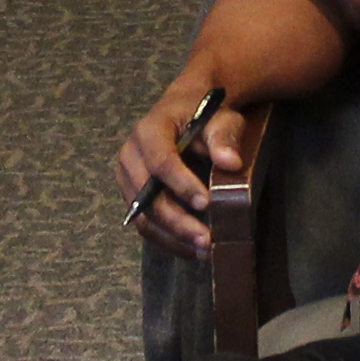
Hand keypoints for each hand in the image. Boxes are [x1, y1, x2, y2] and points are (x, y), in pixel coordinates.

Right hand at [115, 79, 264, 258]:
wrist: (184, 110)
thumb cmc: (203, 114)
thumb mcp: (220, 118)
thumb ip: (225, 138)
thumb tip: (231, 163)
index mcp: (149, 131)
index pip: (161, 161)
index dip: (181, 184)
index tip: (206, 203)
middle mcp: (130, 154)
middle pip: (147, 195)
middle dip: (177, 221)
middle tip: (207, 239)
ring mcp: (128, 177)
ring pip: (143, 215)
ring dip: (172, 236)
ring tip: (203, 250)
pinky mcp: (132, 194)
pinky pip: (144, 222)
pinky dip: (167, 239)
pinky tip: (191, 249)